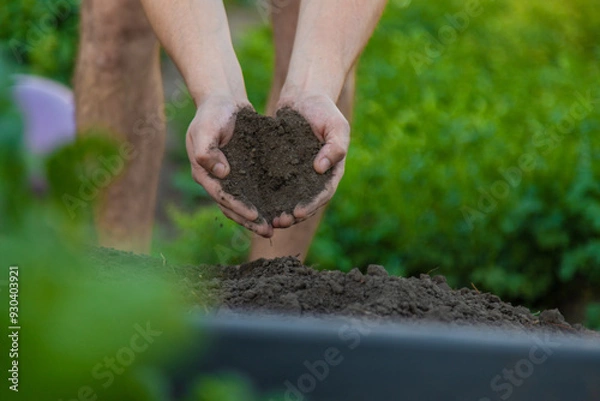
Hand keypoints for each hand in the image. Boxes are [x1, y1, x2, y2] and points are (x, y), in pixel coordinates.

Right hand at [186, 96, 273, 236]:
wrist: (223, 99)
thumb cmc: (212, 111)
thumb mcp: (206, 127)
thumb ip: (206, 149)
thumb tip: (221, 172)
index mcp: (203, 172)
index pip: (222, 196)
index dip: (238, 207)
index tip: (256, 215)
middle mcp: (216, 179)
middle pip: (232, 206)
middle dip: (250, 221)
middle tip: (269, 231)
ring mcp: (229, 176)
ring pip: (243, 202)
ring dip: (257, 217)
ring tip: (275, 227)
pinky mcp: (243, 170)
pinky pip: (253, 190)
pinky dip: (263, 201)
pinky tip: (279, 208)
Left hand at [273, 93, 349, 227]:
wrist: (304, 97)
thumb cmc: (324, 110)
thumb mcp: (336, 125)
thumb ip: (335, 147)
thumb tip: (321, 168)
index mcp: (331, 171)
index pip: (323, 194)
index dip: (311, 206)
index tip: (297, 213)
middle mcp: (314, 177)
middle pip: (305, 203)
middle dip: (292, 216)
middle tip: (279, 222)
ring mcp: (297, 174)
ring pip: (289, 198)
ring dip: (279, 210)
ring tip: (268, 220)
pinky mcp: (281, 167)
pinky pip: (274, 185)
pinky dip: (267, 196)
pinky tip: (255, 202)